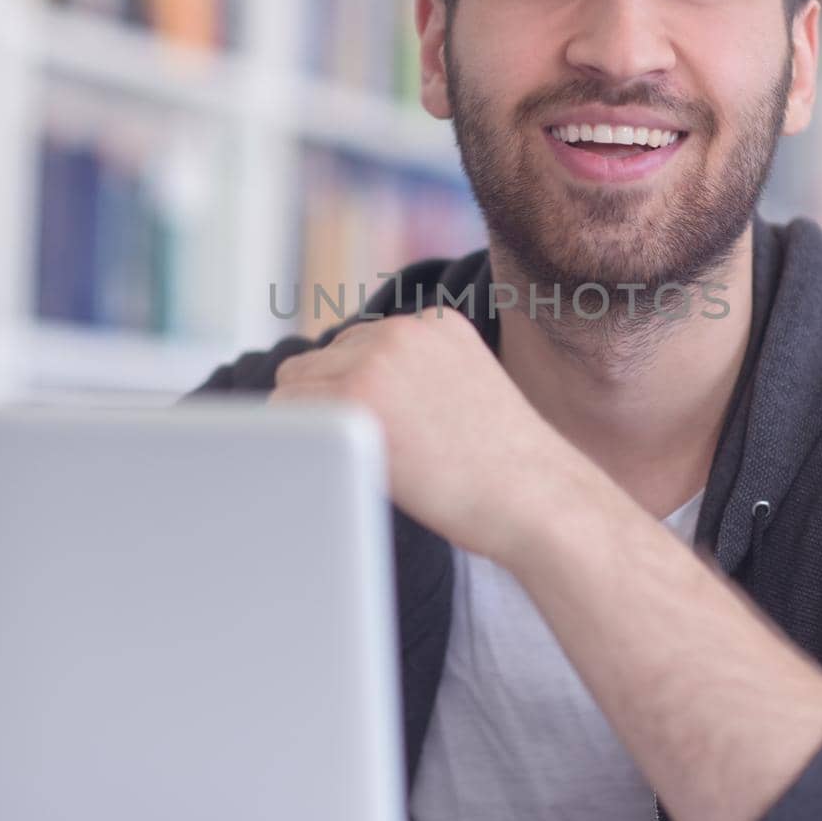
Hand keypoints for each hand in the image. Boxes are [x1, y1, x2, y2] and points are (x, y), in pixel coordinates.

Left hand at [269, 308, 587, 560]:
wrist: (534, 499)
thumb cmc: (503, 468)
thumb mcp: (464, 391)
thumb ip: (412, 374)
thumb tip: (339, 385)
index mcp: (433, 322)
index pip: (354, 346)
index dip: (356, 395)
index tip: (389, 431)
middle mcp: (402, 330)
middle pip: (318, 360)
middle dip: (332, 404)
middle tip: (378, 450)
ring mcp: (377, 359)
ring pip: (294, 382)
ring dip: (314, 423)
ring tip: (368, 457)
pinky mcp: (355, 396)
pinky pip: (287, 411)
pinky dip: (301, 442)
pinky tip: (348, 464)